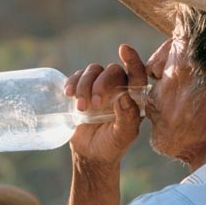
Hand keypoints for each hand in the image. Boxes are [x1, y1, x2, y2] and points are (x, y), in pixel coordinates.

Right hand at [64, 44, 146, 164]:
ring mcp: (99, 87)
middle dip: (101, 83)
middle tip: (95, 104)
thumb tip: (124, 97)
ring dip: (85, 85)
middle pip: (112, 70)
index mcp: (134, 97)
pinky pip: (77, 77)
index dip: (133, 60)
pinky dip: (72, 82)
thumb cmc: (112, 146)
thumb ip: (128, 118)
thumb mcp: (123, 136)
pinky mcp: (82, 90)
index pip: (137, 73)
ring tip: (81, 108)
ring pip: (93, 71)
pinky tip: (68, 95)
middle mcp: (118, 88)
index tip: (124, 49)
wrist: (90, 155)